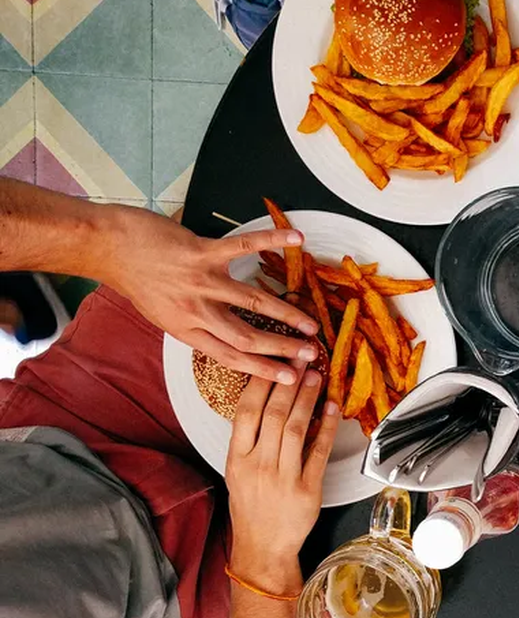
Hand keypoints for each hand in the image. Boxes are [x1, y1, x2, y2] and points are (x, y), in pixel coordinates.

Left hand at [101, 206, 318, 383]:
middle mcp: (196, 311)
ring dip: (286, 313)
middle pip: (247, 337)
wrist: (108, 248)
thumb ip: (194, 324)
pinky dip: (272, 241)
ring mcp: (200, 281)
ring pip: (252, 302)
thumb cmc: (136, 280)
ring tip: (311, 323)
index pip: (230, 356)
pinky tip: (296, 239)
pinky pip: (244, 247)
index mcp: (186, 330)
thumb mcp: (162, 315)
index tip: (289, 378)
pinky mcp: (202, 252)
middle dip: (283, 348)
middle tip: (311, 354)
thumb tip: (225, 334)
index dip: (263, 370)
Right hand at [225, 370, 339, 594]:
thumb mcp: (238, 471)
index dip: (261, 382)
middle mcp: (258, 465)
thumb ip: (249, 439)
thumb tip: (266, 400)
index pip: (246, 411)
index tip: (274, 361)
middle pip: (274, 414)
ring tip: (316, 376)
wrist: (262, 547)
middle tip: (301, 359)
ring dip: (308, 398)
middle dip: (289, 382)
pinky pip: (319, 451)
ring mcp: (283, 478)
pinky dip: (328, 428)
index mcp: (237, 459)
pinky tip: (333, 409)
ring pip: (297, 428)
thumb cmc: (251, 507)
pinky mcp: (308, 489)